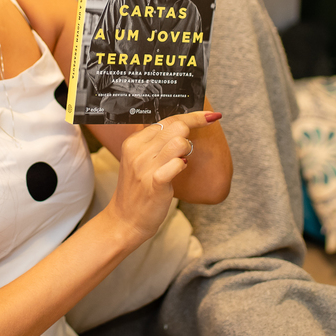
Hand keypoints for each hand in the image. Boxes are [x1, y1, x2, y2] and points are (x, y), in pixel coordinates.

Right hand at [105, 110, 209, 243]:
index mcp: (133, 142)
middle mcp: (137, 151)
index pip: (166, 119)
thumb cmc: (138, 190)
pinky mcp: (154, 182)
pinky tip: (179, 170)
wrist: (125, 220)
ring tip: (180, 162)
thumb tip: (182, 126)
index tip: (210, 116)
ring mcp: (145, 167)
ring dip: (186, 150)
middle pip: (175, 126)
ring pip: (179, 142)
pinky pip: (178, 164)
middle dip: (191, 133)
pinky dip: (182, 165)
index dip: (192, 116)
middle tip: (188, 148)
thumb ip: (154, 144)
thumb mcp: (139, 161)